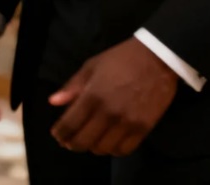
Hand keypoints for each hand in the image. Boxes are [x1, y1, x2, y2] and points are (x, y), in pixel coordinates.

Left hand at [49, 37, 178, 155]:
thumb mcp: (91, 66)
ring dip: (93, 148)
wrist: (155, 59)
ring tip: (89, 141)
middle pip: (85, 140)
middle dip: (73, 144)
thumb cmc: (120, 60)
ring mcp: (127, 122)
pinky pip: (125, 150)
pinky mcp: (144, 129)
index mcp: (92, 95)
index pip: (70, 123)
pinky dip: (114, 150)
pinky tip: (109, 143)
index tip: (56, 135)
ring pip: (104, 149)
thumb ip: (72, 86)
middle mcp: (108, 112)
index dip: (61, 133)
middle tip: (69, 142)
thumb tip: (53, 102)